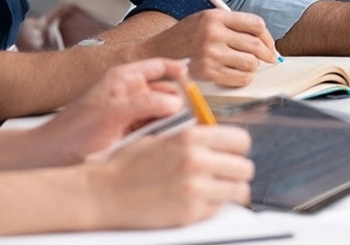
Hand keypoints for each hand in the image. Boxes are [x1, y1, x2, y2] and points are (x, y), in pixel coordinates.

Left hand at [34, 58, 187, 164]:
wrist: (52, 157)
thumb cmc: (74, 131)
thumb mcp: (112, 113)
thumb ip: (146, 103)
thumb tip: (177, 102)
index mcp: (124, 78)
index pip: (160, 66)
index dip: (180, 71)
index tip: (197, 83)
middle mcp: (130, 93)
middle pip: (167, 90)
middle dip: (181, 100)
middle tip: (197, 114)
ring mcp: (132, 113)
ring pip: (164, 111)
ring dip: (174, 119)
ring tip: (186, 129)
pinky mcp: (131, 132)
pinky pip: (156, 128)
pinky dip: (165, 133)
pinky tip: (171, 140)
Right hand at [89, 124, 253, 229]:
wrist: (103, 193)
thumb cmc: (128, 165)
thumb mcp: (162, 138)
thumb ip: (194, 138)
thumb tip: (221, 142)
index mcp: (191, 137)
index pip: (241, 141)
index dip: (238, 149)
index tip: (233, 154)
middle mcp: (197, 161)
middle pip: (245, 167)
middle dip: (237, 172)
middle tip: (225, 175)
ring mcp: (196, 188)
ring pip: (239, 190)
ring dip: (230, 191)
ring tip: (216, 190)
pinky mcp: (190, 213)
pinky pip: (219, 209)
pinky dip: (213, 207)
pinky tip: (196, 202)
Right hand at [139, 9, 277, 87]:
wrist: (157, 52)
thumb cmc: (186, 36)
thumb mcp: (206, 19)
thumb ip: (233, 25)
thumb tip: (265, 40)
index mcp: (215, 17)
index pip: (256, 24)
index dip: (267, 36)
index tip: (269, 45)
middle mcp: (213, 34)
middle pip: (256, 45)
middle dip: (267, 54)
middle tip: (270, 59)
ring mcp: (210, 55)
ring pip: (250, 63)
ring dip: (253, 66)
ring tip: (245, 64)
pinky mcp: (207, 73)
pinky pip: (240, 78)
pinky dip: (244, 78)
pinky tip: (237, 74)